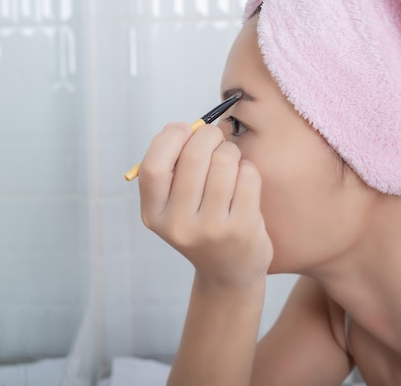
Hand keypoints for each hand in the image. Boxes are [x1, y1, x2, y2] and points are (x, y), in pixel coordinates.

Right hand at [139, 123, 272, 288]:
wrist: (228, 272)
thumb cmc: (200, 225)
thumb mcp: (173, 206)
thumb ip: (172, 169)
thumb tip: (184, 128)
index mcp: (154, 215)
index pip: (153, 168)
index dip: (169, 139)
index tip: (183, 129)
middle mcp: (178, 225)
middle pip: (193, 158)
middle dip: (208, 135)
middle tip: (215, 136)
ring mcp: (211, 230)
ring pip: (224, 162)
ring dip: (230, 151)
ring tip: (230, 160)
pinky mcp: (242, 229)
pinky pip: (247, 176)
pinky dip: (247, 168)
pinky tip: (243, 179)